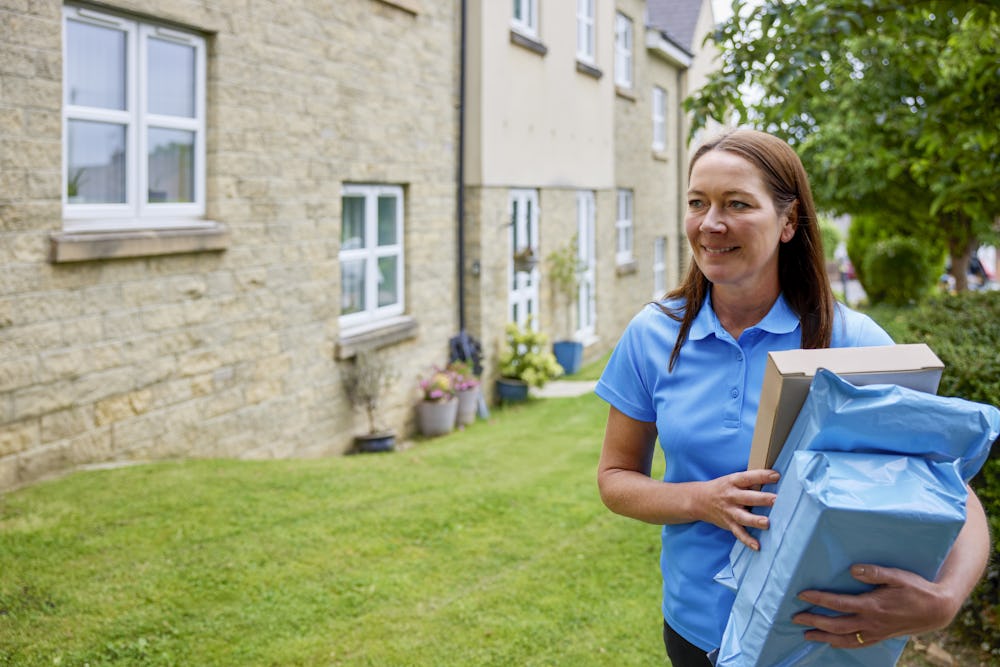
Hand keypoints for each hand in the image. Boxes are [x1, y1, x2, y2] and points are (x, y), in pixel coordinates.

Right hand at [692, 469, 778, 550]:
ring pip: (743, 517)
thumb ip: (750, 481)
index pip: (748, 477)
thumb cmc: (723, 488)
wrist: (699, 500)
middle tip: (776, 499)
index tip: (776, 476)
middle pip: (748, 497)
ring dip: (755, 520)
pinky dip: (747, 540)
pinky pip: (738, 533)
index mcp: (733, 482)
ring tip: (767, 523)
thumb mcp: (733, 480)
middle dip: (762, 499)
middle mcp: (731, 496)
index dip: (762, 476)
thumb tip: (774, 480)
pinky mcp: (729, 523)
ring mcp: (729, 511)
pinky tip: (757, 546)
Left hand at [792, 563, 959, 647]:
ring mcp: (876, 632)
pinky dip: (842, 644)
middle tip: (795, 617)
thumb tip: (852, 570)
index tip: (801, 595)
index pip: (838, 604)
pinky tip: (833, 642)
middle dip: (814, 621)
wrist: (937, 610)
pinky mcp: (881, 637)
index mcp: (872, 606)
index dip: (818, 599)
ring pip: (845, 639)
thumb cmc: (916, 589)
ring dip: (824, 637)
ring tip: (807, 635)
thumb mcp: (897, 576)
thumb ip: (874, 572)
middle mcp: (871, 622)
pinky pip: (858, 644)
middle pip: (836, 625)